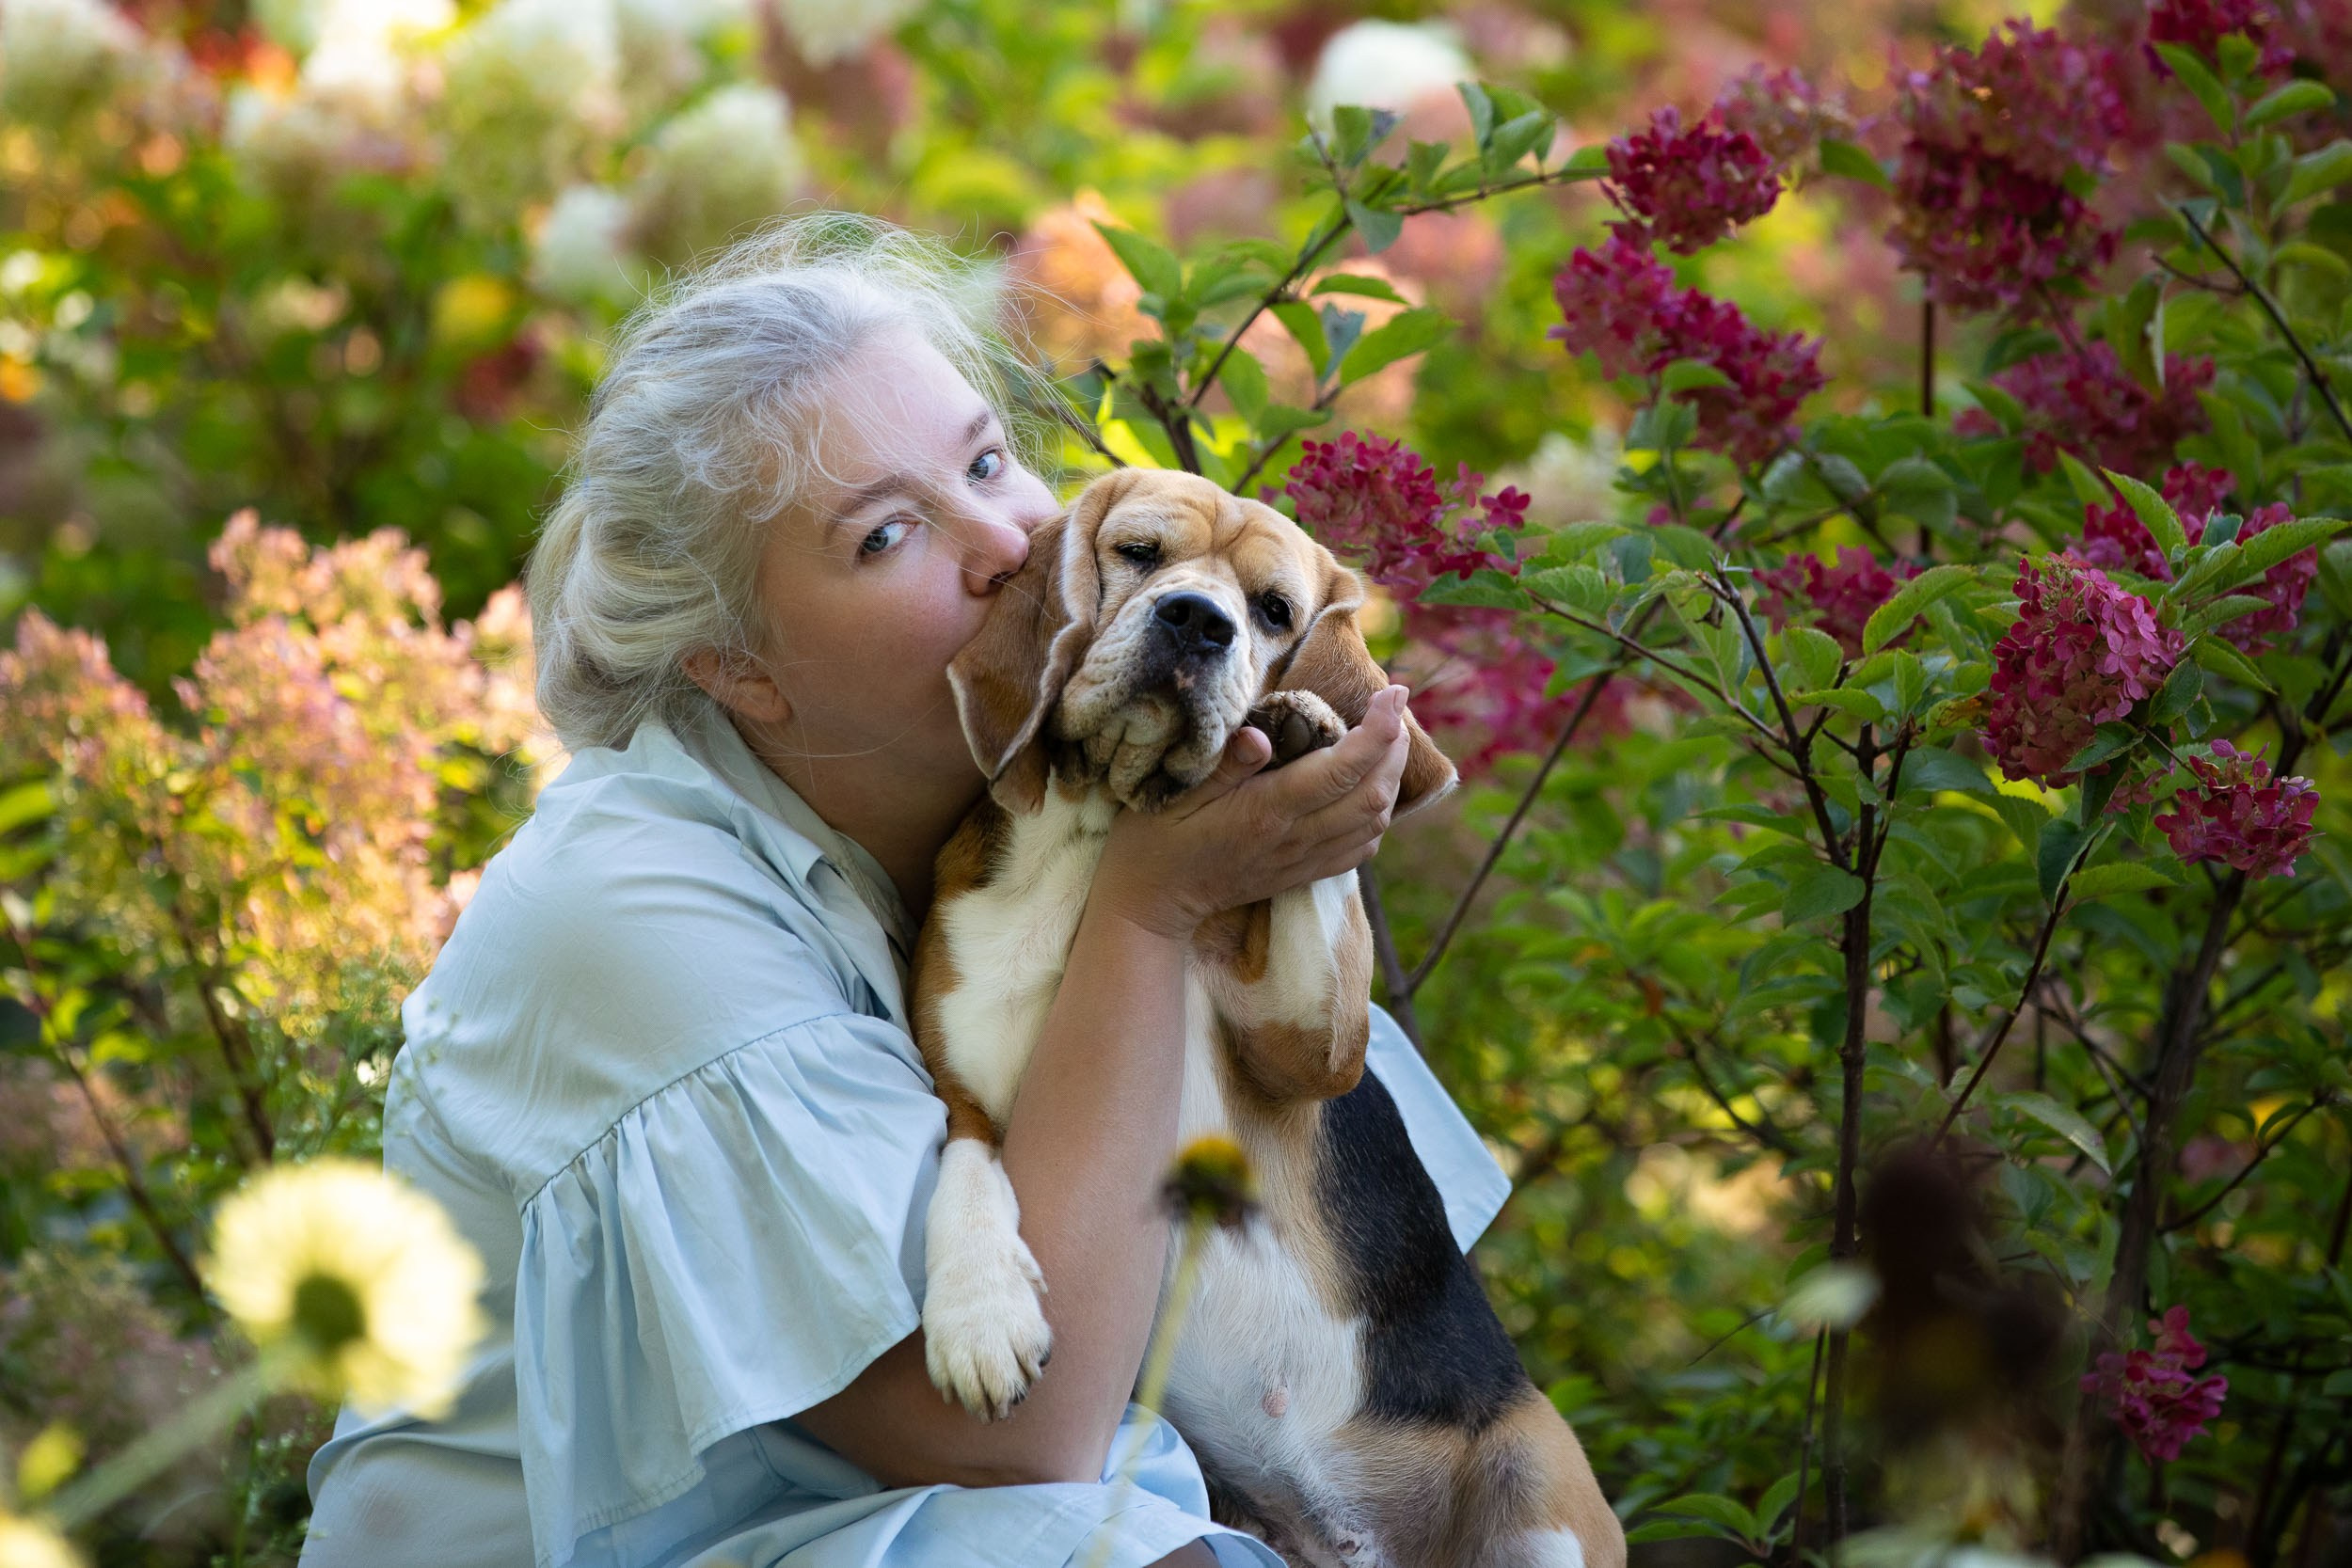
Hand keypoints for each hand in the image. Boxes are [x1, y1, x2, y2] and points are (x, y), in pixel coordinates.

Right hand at [1092, 686, 1412, 939]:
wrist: (1152, 901)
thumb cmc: (1156, 837)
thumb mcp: (1176, 792)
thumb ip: (1224, 764)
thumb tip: (1263, 734)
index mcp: (1267, 811)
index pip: (1342, 770)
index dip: (1377, 730)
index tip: (1393, 691)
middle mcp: (1295, 838)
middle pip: (1373, 795)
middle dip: (1395, 748)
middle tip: (1394, 707)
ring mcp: (1302, 860)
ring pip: (1374, 823)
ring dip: (1392, 779)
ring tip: (1389, 740)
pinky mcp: (1302, 874)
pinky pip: (1360, 849)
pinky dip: (1377, 815)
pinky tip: (1369, 790)